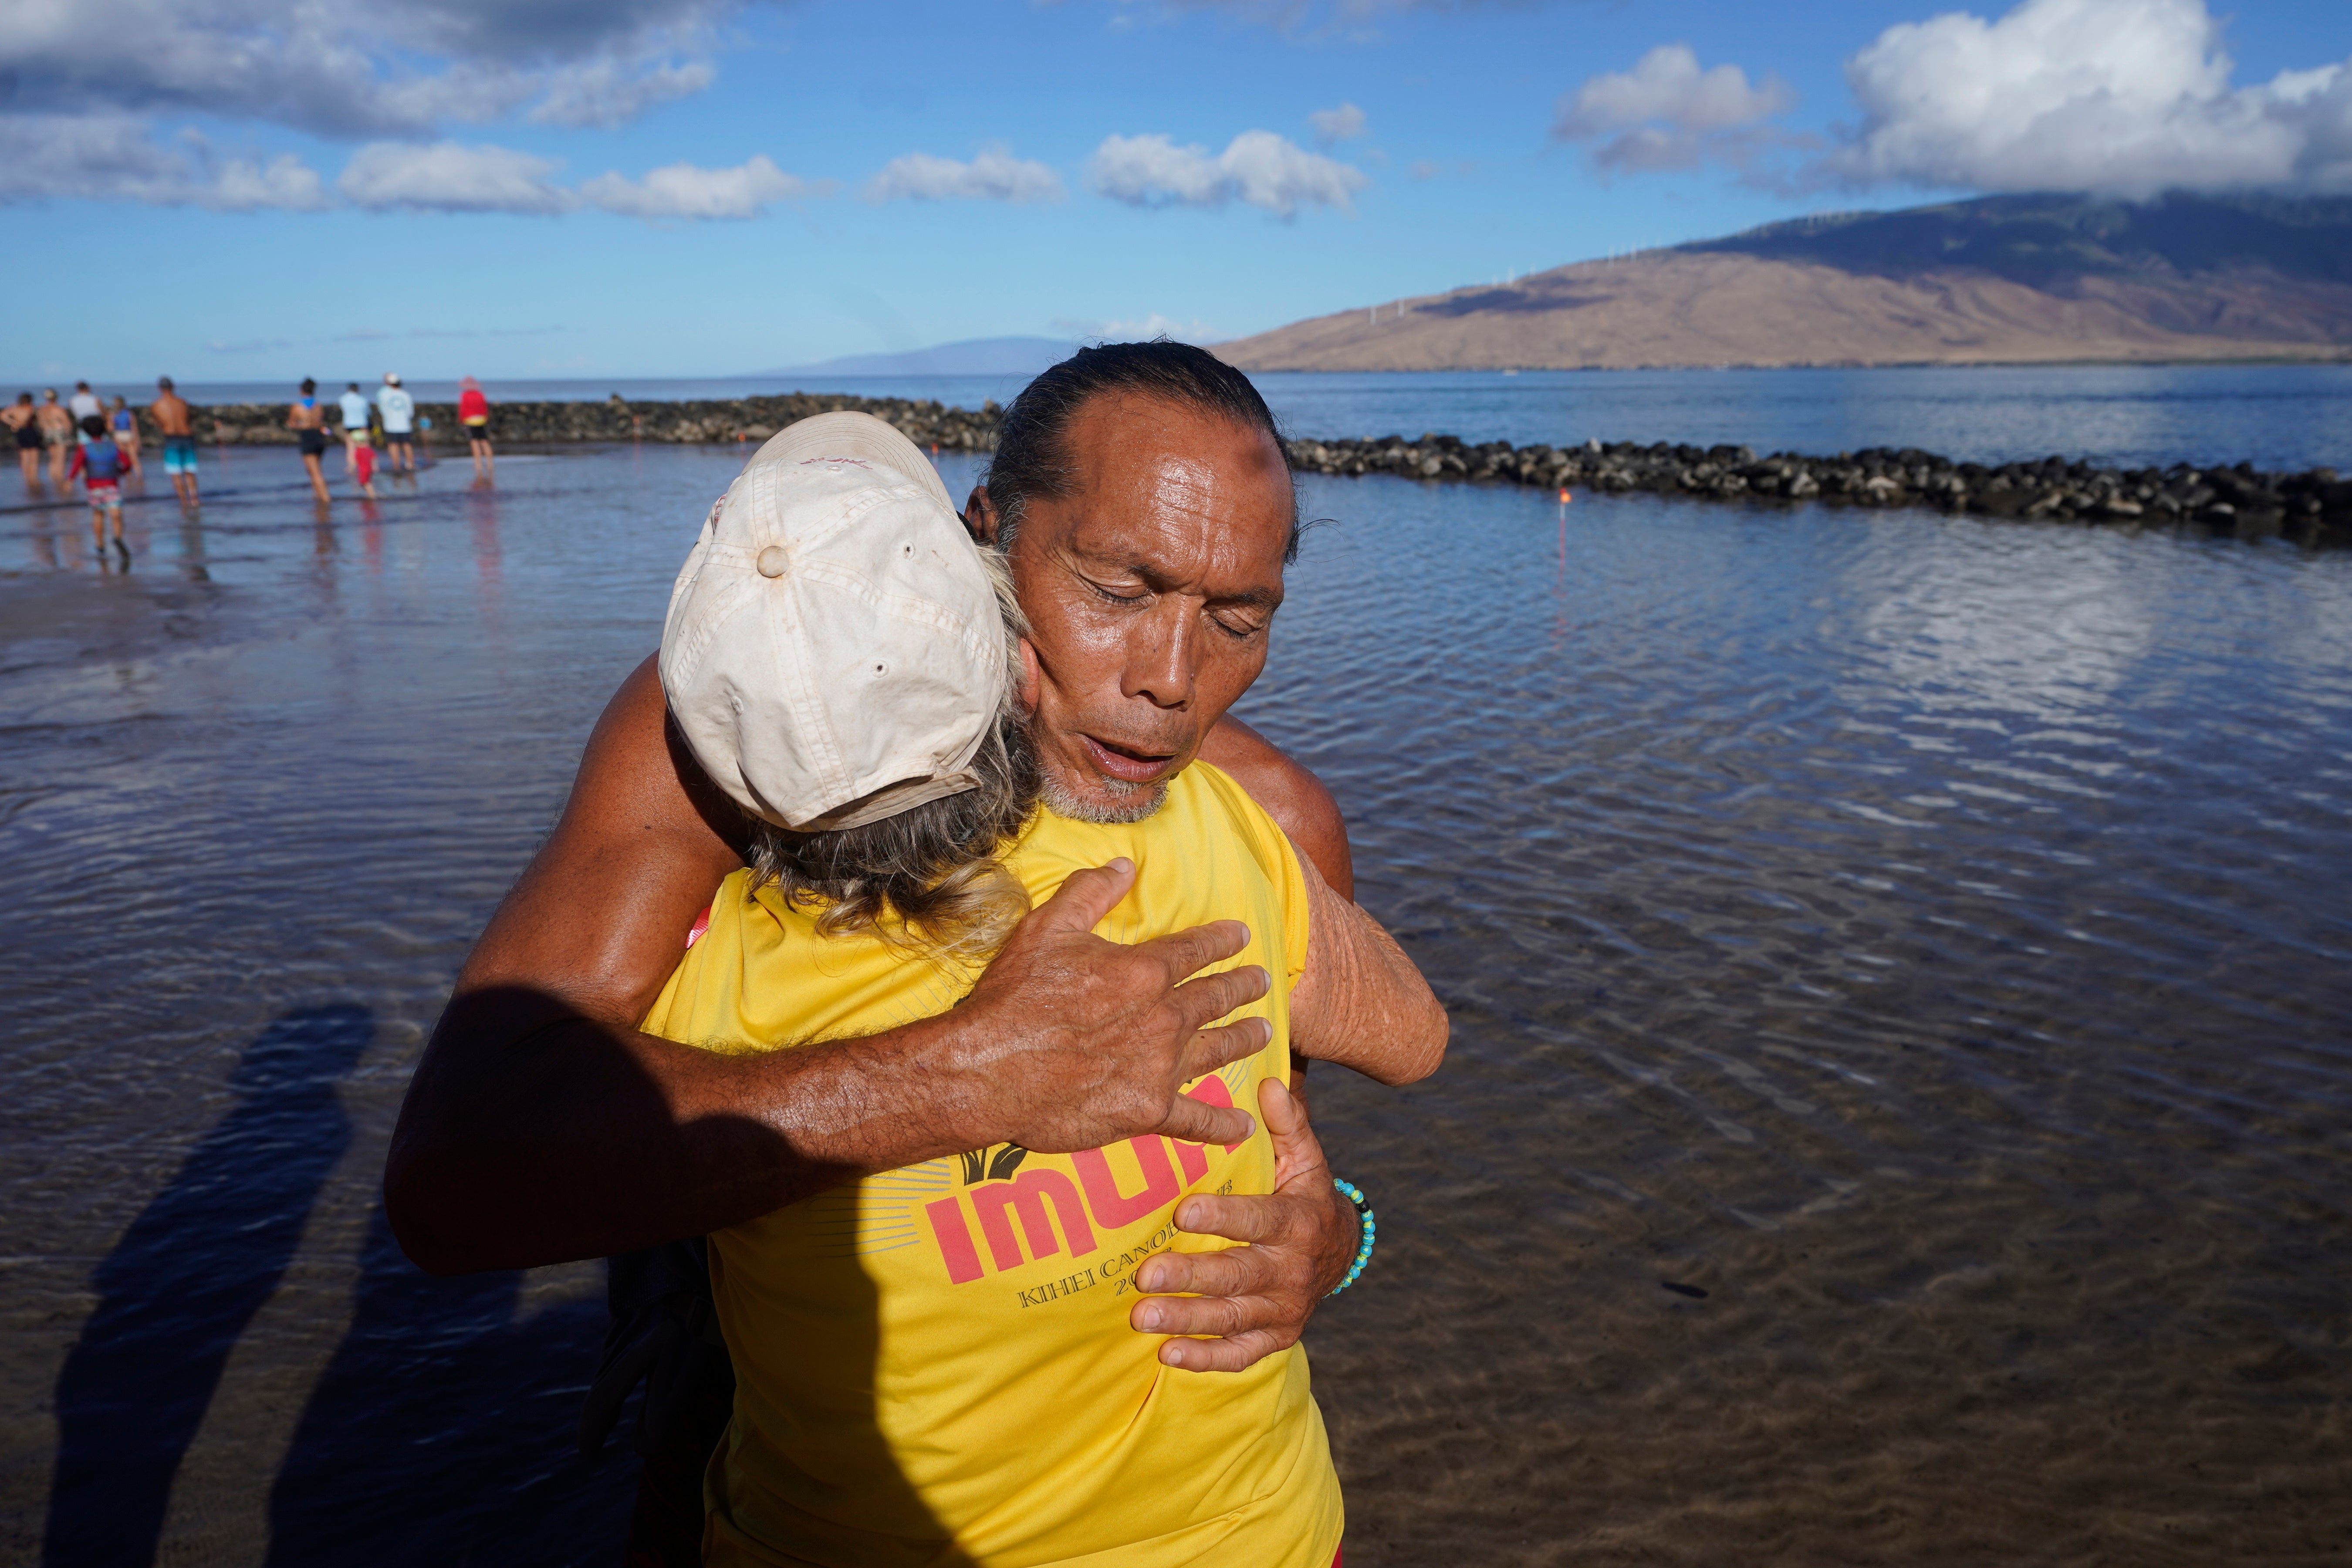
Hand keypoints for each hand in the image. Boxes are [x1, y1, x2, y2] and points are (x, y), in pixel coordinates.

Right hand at [951, 859, 1270, 1153]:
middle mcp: (1163, 1018)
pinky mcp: (1147, 1111)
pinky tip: (1242, 1125)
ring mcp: (1160, 1067)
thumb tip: (1125, 865)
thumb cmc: (1013, 998)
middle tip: (1261, 982)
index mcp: (1143, 971)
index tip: (1241, 936)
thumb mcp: (1046, 929)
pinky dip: (1221, 1124)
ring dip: (1244, 1039)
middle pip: (1214, 998)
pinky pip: (1195, 1119)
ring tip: (1263, 1032)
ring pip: (1217, 1050)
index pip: (1195, 950)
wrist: (988, 1070)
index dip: (1221, 940)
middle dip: (1242, 987)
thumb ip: (1090, 893)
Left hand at [1127, 1077, 1358, 1371]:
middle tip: (1143, 1277)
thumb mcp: (1306, 1159)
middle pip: (1237, 1276)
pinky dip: (1205, 1359)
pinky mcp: (1276, 1338)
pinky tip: (1166, 1355)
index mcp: (1297, 1222)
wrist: (1340, 1253)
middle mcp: (1290, 1270)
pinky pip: (1240, 1354)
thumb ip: (1287, 1123)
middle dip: (1190, 1277)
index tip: (1182, 1211)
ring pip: (1231, 1317)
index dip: (1223, 1217)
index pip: (1258, 1220)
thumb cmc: (1306, 1196)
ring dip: (1186, 1320)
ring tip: (1141, 1317)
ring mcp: (1284, 1309)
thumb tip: (1268, 1080)